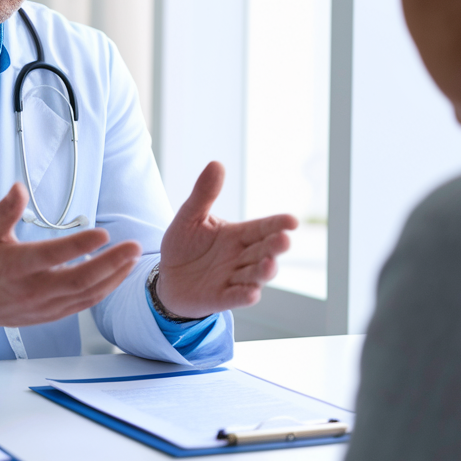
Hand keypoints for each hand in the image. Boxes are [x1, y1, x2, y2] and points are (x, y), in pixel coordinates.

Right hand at [0, 183, 141, 335]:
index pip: (51, 255)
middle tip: (133, 247)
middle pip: (78, 280)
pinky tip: (119, 274)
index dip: (78, 246)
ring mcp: (45, 305)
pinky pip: (85, 304)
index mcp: (15, 266)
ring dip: (114, 276)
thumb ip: (4, 211)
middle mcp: (32, 288)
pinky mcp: (54, 314)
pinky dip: (106, 289)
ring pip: (86, 294)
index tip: (103, 233)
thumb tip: (19, 188)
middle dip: (110, 264)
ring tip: (133, 258)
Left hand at [155, 162, 295, 318]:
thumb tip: (216, 163)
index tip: (292, 221)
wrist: (167, 276)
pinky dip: (245, 296)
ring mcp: (233, 278)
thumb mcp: (190, 216)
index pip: (262, 228)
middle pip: (264, 251)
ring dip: (264, 271)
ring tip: (269, 264)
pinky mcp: (221, 297)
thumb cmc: (184, 244)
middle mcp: (242, 257)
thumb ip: (204, 194)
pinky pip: (236, 297)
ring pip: (255, 275)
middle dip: (275, 247)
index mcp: (238, 235)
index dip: (277, 224)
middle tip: (284, 240)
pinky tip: (252, 294)